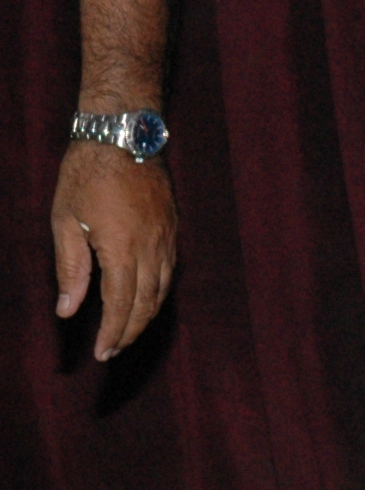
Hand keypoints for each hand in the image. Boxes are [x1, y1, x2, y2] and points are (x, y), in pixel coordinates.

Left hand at [51, 140, 175, 360]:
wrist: (124, 134)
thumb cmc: (86, 175)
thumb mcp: (65, 222)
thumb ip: (70, 269)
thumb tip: (67, 310)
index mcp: (122, 248)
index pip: (120, 304)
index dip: (112, 333)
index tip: (102, 355)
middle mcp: (152, 247)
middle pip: (147, 303)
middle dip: (129, 331)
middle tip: (113, 350)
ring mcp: (167, 236)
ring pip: (164, 288)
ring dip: (146, 314)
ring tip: (127, 330)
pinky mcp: (173, 226)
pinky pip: (170, 269)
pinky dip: (159, 291)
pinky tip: (145, 296)